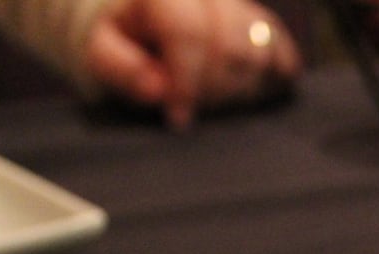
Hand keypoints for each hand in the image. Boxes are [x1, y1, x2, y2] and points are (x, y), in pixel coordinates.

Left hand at [83, 0, 303, 129]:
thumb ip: (120, 68)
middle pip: (231, 45)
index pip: (189, 33)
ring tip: (212, 97)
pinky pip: (278, 40)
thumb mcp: (99, 52)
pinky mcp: (255, 17)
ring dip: (239, 85)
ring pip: (258, 48)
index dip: (187, 81)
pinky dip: (279, 65)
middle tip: (191, 107)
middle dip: (212, 88)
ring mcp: (234, 3)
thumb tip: (156, 88)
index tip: (178, 117)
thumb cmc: (119, 40)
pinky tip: (273, 82)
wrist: (137, 21)